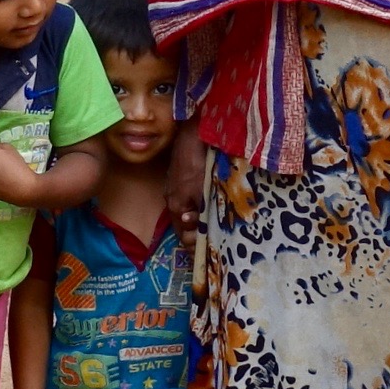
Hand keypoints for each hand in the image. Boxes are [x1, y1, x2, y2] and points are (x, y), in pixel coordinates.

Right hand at [166, 120, 206, 249]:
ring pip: (188, 212)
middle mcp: (173, 200)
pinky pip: (189, 200)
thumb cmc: (199, 162)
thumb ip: (200, 212)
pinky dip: (199, 207)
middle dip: (197, 235)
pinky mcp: (181, 179)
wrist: (193, 134)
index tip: (207, 254)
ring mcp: (176, 189)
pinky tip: (210, 205)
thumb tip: (193, 230)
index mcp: (177, 206)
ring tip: (216, 226)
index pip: (183, 236)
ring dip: (200, 220)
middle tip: (216, 242)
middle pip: (184, 226)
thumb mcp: (202, 190)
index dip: (193, 247)